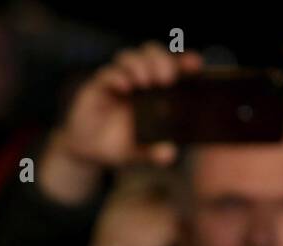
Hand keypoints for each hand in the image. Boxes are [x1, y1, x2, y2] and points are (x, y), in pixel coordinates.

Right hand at [40, 42, 203, 204]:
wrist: (87, 149)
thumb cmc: (119, 144)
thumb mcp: (138, 152)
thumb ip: (153, 152)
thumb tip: (169, 154)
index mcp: (156, 89)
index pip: (174, 65)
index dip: (185, 60)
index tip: (195, 65)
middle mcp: (138, 78)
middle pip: (152, 53)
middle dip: (162, 60)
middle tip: (166, 79)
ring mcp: (118, 80)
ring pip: (130, 57)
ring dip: (140, 65)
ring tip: (146, 83)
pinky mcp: (98, 86)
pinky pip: (107, 73)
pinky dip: (117, 77)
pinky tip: (125, 88)